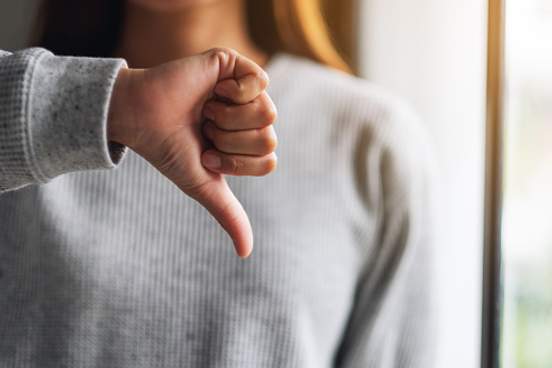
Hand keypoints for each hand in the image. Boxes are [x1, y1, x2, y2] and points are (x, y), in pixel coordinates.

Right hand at [108, 48, 277, 257]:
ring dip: (228, 119)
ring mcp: (244, 90)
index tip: (207, 154)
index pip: (268, 161)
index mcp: (246, 142)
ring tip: (205, 110)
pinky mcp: (233, 64)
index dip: (235, 163)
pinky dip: (233, 93)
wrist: (139, 118)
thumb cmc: (168, 149)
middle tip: (204, 129)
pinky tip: (212, 90)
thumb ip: (229, 214)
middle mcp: (250, 117)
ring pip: (268, 113)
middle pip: (270, 138)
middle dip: (230, 142)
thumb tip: (246, 254)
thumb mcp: (203, 185)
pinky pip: (259, 81)